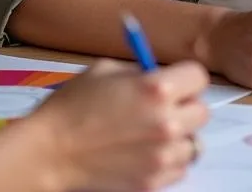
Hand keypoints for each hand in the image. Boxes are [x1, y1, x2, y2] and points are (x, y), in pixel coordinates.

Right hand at [0, 59, 208, 191]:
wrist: (49, 151)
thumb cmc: (73, 105)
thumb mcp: (107, 70)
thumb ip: (141, 71)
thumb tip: (161, 73)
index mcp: (157, 88)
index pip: (200, 77)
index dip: (187, 76)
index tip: (177, 80)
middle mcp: (166, 122)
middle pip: (201, 112)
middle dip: (186, 105)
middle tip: (165, 105)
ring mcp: (160, 156)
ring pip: (194, 143)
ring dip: (180, 136)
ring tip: (155, 131)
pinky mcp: (151, 181)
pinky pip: (179, 169)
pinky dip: (169, 161)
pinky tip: (148, 152)